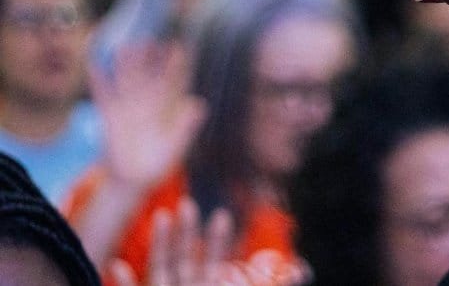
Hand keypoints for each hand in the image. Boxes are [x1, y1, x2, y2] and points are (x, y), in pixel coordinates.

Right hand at [89, 43, 206, 191]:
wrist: (134, 179)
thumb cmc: (159, 161)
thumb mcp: (176, 145)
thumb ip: (187, 126)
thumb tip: (199, 105)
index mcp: (166, 109)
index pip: (173, 82)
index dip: (176, 65)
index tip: (180, 46)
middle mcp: (148, 104)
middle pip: (149, 75)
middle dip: (150, 57)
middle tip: (151, 36)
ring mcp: (128, 108)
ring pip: (127, 81)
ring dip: (126, 65)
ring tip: (125, 45)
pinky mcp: (110, 117)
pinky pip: (104, 95)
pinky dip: (99, 81)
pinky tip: (93, 64)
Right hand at [111, 198, 307, 285]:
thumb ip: (271, 283)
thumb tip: (299, 272)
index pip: (215, 263)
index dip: (218, 241)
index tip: (224, 215)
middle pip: (185, 259)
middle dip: (187, 233)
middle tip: (189, 204)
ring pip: (160, 270)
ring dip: (160, 244)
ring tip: (163, 216)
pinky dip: (125, 283)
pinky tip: (117, 264)